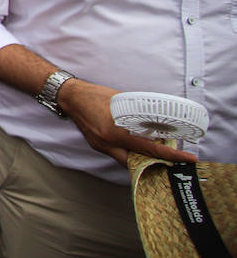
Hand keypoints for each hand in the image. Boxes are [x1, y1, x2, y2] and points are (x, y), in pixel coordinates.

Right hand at [57, 78, 197, 166]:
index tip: (187, 159)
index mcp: (115, 132)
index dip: (171, 155)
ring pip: (128, 160)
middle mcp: (107, 144)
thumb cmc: (96, 95)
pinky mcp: (97, 145)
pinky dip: (130, 152)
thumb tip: (157, 122)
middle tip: (171, 158)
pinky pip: (118, 154)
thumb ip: (138, 115)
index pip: (149, 148)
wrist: (71, 97)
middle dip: (155, 162)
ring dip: (142, 158)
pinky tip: (136, 145)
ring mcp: (101, 146)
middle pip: (138, 162)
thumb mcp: (123, 102)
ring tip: (155, 151)